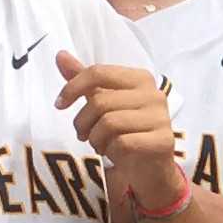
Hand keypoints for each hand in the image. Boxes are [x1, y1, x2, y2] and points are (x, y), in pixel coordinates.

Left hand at [56, 53, 188, 207]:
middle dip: (82, 122)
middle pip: (100, 101)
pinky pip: (122, 144)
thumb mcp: (104, 102)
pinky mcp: (162, 141)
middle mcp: (154, 94)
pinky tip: (114, 154)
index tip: (59, 104)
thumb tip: (60, 55)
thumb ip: (85, 80)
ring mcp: (160, 118)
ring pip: (109, 123)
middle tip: (82, 134)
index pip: (98, 72)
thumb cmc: (126, 131)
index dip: (72, 87)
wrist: (151, 168)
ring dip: (95, 139)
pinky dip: (111, 152)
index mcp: (140, 78)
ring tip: (99, 144)